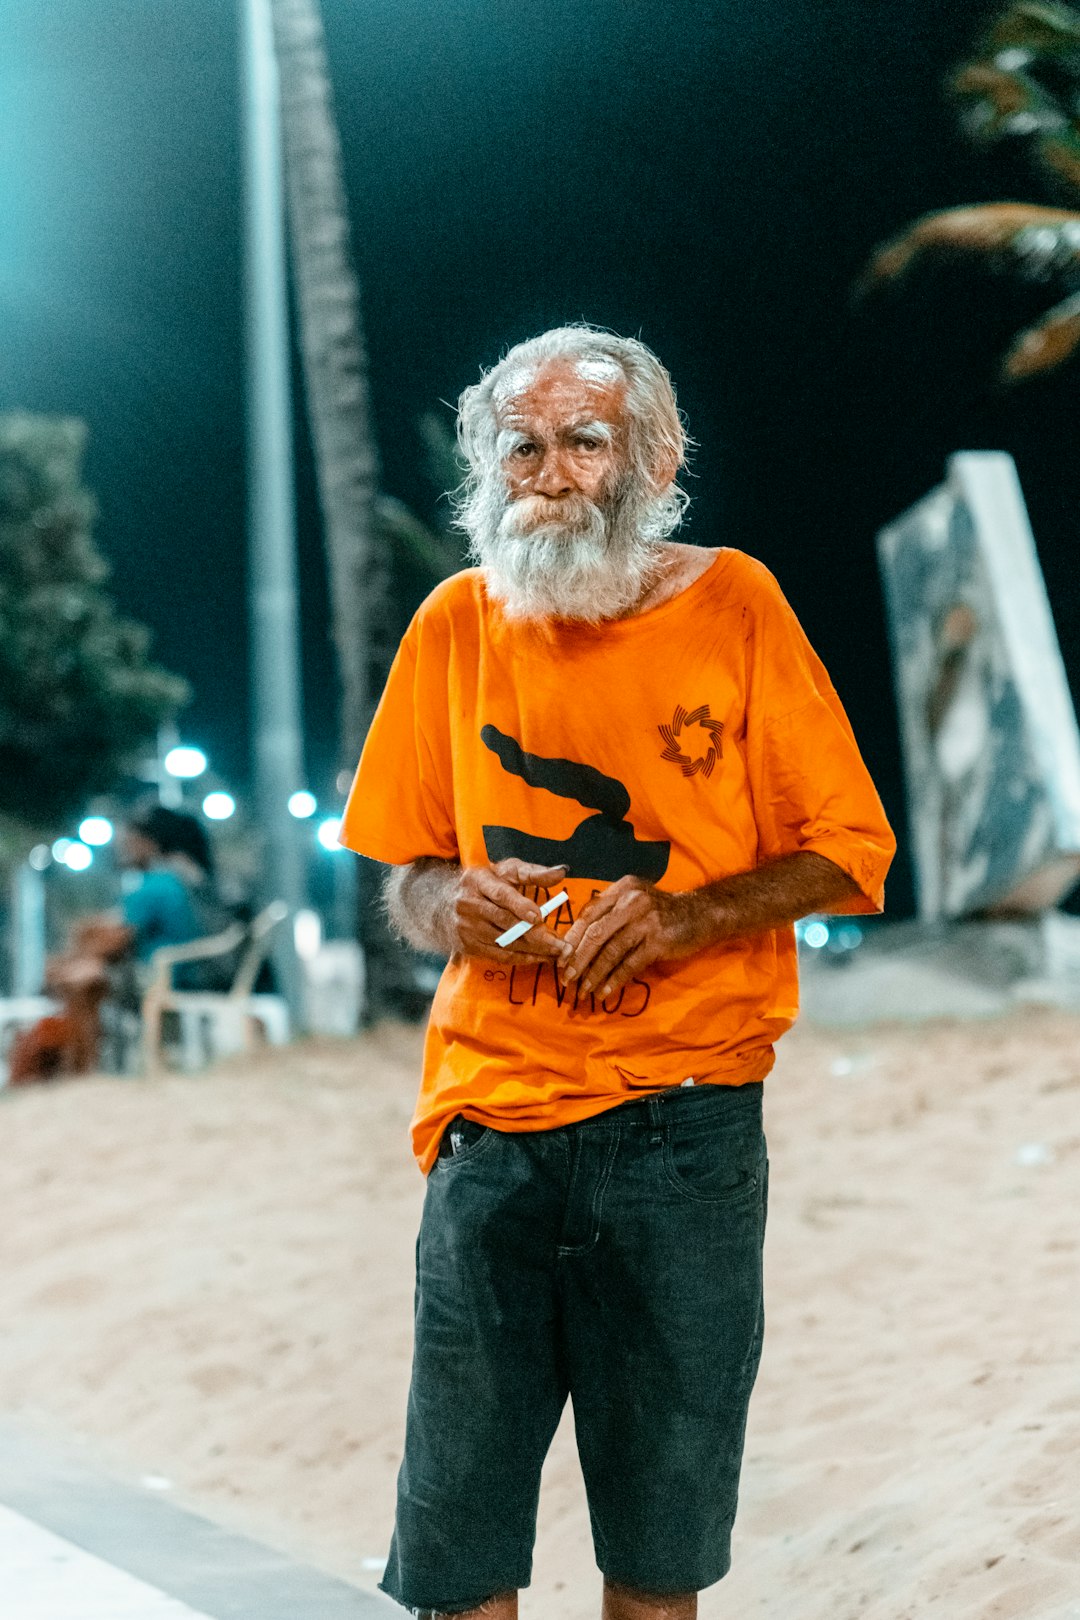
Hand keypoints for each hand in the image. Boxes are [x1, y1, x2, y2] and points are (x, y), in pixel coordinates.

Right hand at [450, 859, 568, 961]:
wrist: (443, 903)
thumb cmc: (486, 883)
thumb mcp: (505, 870)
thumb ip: (533, 872)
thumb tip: (561, 872)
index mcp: (478, 881)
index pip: (500, 894)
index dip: (519, 906)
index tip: (538, 917)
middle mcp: (468, 904)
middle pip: (504, 922)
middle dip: (534, 934)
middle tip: (560, 944)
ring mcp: (467, 927)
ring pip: (504, 942)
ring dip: (533, 950)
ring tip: (557, 952)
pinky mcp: (468, 945)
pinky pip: (499, 955)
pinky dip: (522, 958)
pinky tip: (540, 957)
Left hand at [559, 877, 692, 996]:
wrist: (703, 913)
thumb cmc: (663, 912)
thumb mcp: (635, 901)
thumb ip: (610, 913)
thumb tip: (578, 941)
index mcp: (621, 889)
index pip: (588, 914)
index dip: (572, 938)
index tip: (560, 959)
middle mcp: (631, 901)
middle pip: (595, 933)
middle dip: (578, 959)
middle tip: (566, 979)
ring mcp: (646, 921)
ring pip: (611, 951)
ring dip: (594, 974)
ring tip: (584, 990)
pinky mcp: (658, 941)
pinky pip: (630, 964)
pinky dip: (615, 980)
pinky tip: (605, 992)